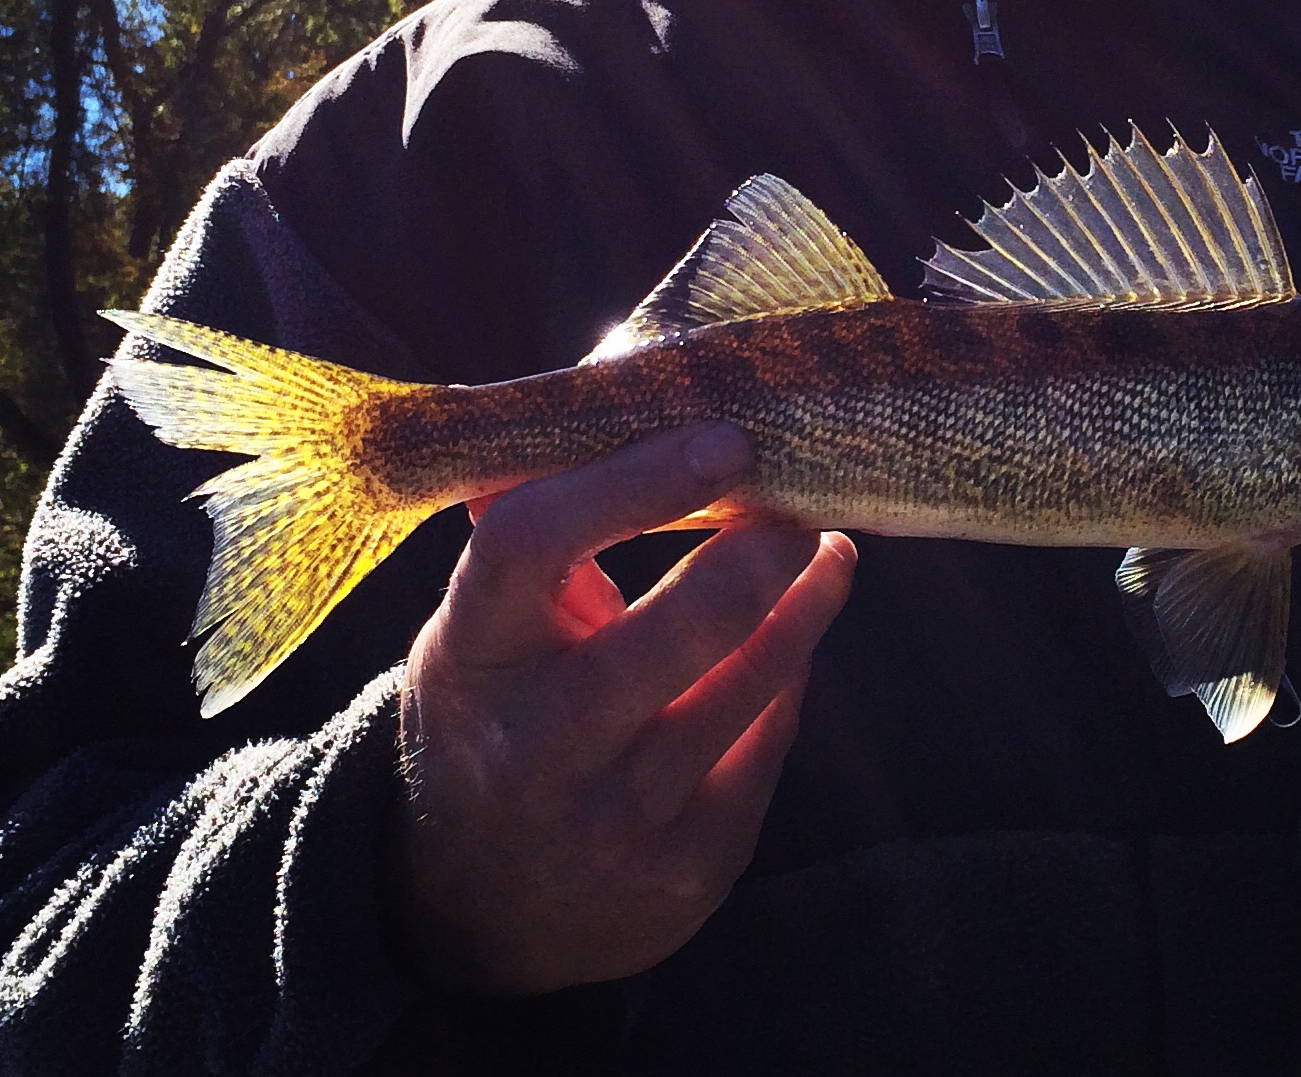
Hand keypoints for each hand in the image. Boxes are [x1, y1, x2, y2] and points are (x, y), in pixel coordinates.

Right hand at [386, 423, 855, 992]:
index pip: (535, 541)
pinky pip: (767, 746)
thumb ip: (536, 524)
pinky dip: (788, 677)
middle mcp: (536, 744)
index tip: (727, 437)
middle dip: (762, 549)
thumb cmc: (498, 708)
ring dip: (805, 602)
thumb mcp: (483, 625)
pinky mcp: (684, 873)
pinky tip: (795, 636)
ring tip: (829, 550)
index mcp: (472, 652)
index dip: (632, 481)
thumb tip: (613, 390)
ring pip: (748, 684)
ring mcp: (613, 820)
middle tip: (800, 497)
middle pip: (679, 626)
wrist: (471, 910)